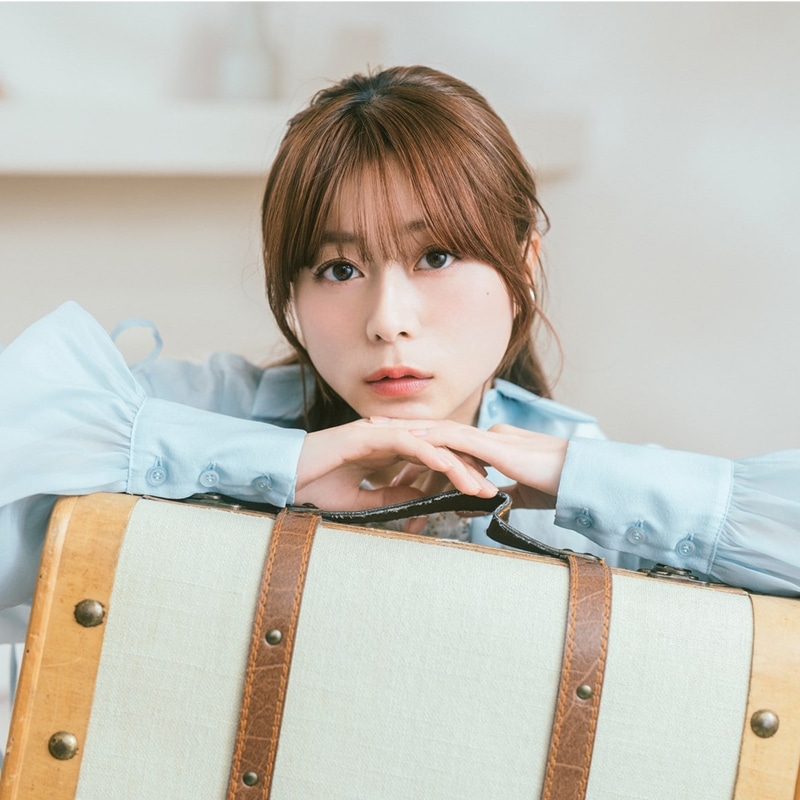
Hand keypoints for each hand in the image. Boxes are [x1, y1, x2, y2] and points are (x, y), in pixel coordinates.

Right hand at [294, 419, 496, 511]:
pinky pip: (405, 442)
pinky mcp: (365, 435)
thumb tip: (423, 500)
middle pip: (437, 449)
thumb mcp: (362, 499)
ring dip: (456, 464)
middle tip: (492, 489)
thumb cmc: (313, 487)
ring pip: (428, 444)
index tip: (477, 492)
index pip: (430, 458)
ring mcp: (376, 432)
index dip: (456, 472)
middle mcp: (385, 437)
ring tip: (479, 484)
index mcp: (385, 450)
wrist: (281, 478)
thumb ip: (392, 495)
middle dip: (467, 468)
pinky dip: (429, 454)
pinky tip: (449, 468)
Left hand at [374, 419, 568, 509]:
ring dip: (406, 431)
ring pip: (439, 432)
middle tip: (369, 434)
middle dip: (401, 434)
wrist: (583, 481)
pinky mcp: (494, 446)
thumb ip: (496, 496)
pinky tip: (405, 439)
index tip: (392, 454)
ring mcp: (489, 438)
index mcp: (491, 446)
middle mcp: (486, 436)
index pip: (447, 448)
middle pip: (435, 435)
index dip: (419, 450)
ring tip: (375, 431)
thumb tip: (470, 507)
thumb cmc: (557, 486)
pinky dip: (428, 437)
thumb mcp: (519, 494)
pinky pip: (454, 438)